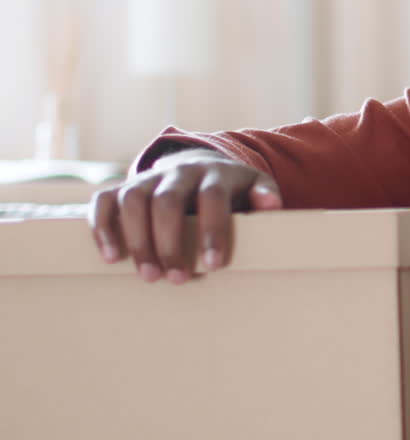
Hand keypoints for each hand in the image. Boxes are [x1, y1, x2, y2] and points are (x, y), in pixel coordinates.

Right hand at [88, 149, 281, 284]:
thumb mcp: (253, 188)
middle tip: (177, 279)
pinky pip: (103, 201)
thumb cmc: (230, 190)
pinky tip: (111, 257)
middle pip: (167, 201)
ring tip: (149, 276)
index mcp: (214, 174)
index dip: (212, 229)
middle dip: (170, 243)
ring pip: (133, 200)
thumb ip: (264, 196)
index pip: (211, 197)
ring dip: (137, 240)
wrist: (200, 165)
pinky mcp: (123, 187)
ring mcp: (148, 178)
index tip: (214, 264)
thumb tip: (271, 205)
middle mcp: (178, 172)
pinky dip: (103, 227)